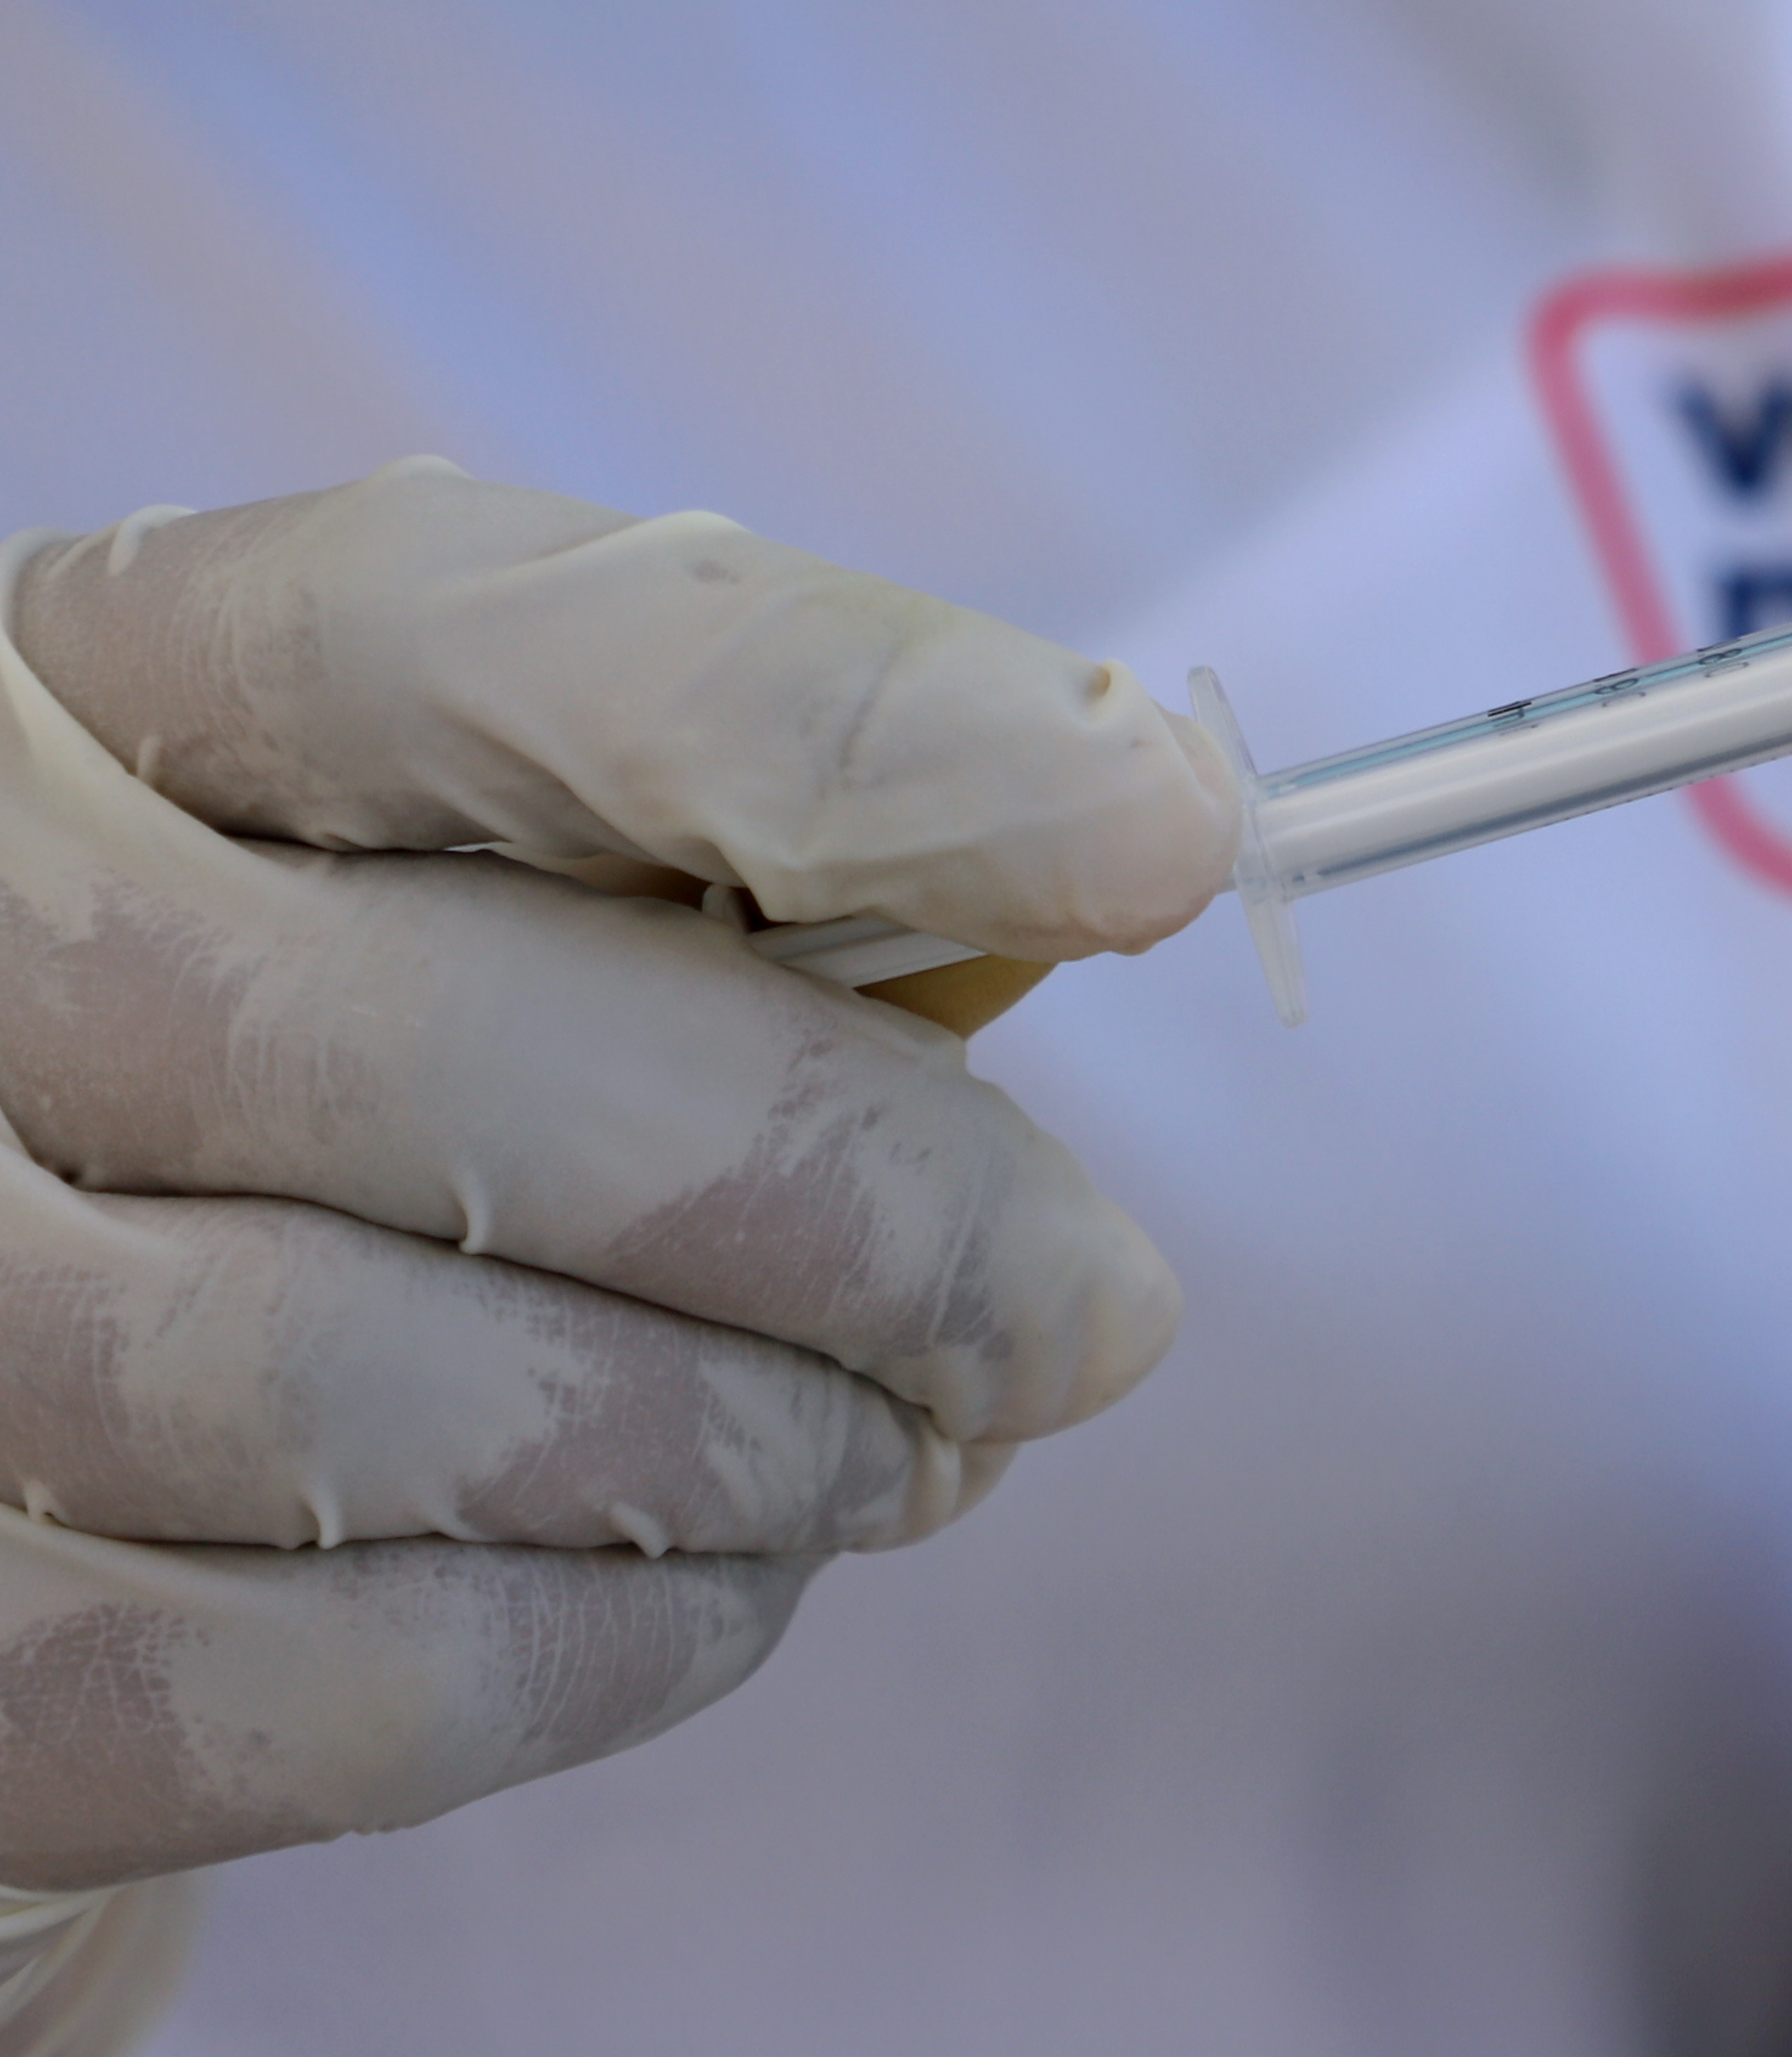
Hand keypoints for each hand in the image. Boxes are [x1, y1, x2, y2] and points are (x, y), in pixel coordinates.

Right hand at [0, 462, 1230, 1930]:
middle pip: (481, 1058)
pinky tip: (720, 1584)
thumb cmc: (336, 1135)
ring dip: (762, 1447)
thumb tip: (1121, 848)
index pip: (460, 641)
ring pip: (406, 1393)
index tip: (1152, 827)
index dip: (842, 732)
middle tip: (1086, 1314)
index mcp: (93, 693)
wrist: (32, 1475)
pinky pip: (335, 1678)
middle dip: (886, 1213)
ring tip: (900, 1452)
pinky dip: (615, 1643)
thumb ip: (738, 867)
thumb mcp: (498, 910)